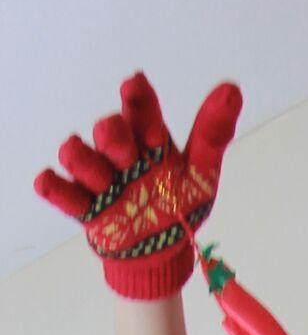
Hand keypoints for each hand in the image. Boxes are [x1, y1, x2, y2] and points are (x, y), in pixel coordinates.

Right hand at [35, 71, 241, 299]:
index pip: (141, 112)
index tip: (135, 83)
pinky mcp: (84, 207)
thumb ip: (212, 134)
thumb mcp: (200, 172)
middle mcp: (120, 153)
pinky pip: (62, 193)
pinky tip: (47, 182)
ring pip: (79, 156)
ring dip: (84, 160)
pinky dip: (54, 188)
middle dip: (112, 135)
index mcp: (148, 139)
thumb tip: (232, 89)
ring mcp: (100, 179)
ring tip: (102, 179)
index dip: (138, 99)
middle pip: (108, 131)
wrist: (162, 251)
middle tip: (122, 147)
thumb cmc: (178, 200)